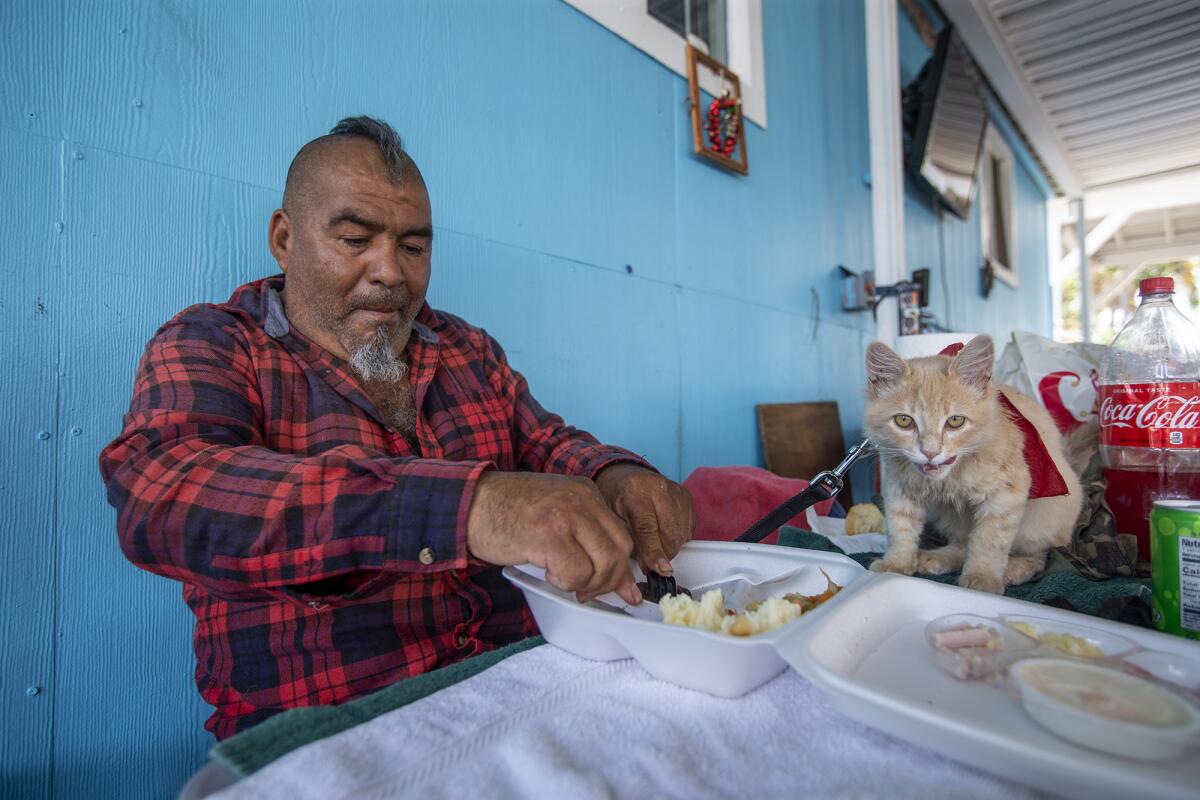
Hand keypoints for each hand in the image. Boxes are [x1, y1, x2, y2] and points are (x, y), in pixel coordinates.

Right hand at [466, 471, 640, 604]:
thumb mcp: (555, 513)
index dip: (622, 568)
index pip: (622, 535)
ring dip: (586, 583)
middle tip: (587, 592)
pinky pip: (575, 573)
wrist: (470, 501)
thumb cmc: (508, 511)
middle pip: (619, 551)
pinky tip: (548, 574)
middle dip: (609, 581)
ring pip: (603, 564)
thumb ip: (586, 536)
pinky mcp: (547, 536)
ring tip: (563, 580)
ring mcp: (565, 516)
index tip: (620, 589)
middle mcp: (581, 500)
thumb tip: (619, 580)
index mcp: (586, 492)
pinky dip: (565, 583)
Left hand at [593, 463, 692, 575]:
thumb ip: (629, 540)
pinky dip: (677, 539)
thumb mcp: (612, 519)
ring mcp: (675, 491)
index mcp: (634, 491)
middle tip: (647, 564)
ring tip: (652, 545)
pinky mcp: (686, 497)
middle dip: (662, 555)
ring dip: (669, 548)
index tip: (661, 569)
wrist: (626, 478)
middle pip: (669, 532)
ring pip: (681, 533)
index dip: (654, 550)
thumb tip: (648, 566)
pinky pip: (687, 529)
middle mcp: (659, 487)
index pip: (647, 526)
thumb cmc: (615, 500)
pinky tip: (662, 534)